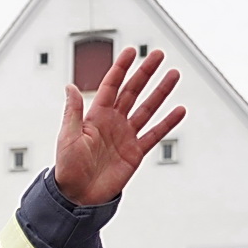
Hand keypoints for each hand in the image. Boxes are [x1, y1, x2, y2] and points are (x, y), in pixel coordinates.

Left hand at [53, 47, 185, 205]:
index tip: (131, 52)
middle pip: (132, 91)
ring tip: (173, 74)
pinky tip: (179, 110)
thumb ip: (73, 111)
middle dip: (145, 73)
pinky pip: (154, 134)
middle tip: (158, 55)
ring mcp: (125, 136)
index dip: (120, 69)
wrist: (78, 196)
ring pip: (147, 108)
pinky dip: (167, 123)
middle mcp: (113, 122)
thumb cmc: (68, 168)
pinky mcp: (135, 153)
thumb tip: (70, 86)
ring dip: (160, 92)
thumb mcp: (68, 137)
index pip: (111, 86)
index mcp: (96, 116)